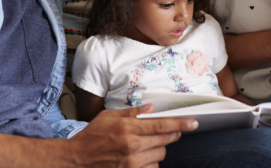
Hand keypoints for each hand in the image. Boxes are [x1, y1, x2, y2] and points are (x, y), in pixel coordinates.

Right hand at [66, 104, 197, 167]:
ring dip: (158, 150)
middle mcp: (132, 146)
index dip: (181, 123)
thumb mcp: (109, 117)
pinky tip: (141, 158)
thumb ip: (132, 112)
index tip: (194, 123)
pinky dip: (150, 163)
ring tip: (145, 146)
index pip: (162, 125)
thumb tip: (151, 109)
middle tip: (167, 132)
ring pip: (160, 155)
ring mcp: (132, 162)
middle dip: (169, 135)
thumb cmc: (92, 136)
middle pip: (165, 141)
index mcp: (128, 128)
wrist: (76, 159)